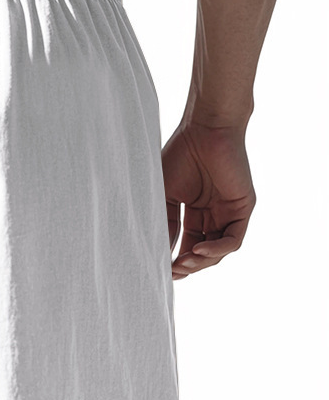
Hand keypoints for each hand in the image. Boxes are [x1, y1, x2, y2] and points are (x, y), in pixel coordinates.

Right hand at [161, 121, 255, 279]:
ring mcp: (229, 212)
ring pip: (218, 251)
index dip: (175, 260)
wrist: (203, 128)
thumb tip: (157, 253)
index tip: (160, 270)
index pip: (187, 244)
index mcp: (195, 211)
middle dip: (187, 266)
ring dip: (200, 262)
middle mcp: (213, 214)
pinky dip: (216, 250)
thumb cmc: (179, 155)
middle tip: (171, 271)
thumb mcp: (163, 196)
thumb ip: (163, 224)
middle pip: (203, 253)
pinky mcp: (242, 208)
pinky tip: (198, 251)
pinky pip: (233, 240)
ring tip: (182, 264)